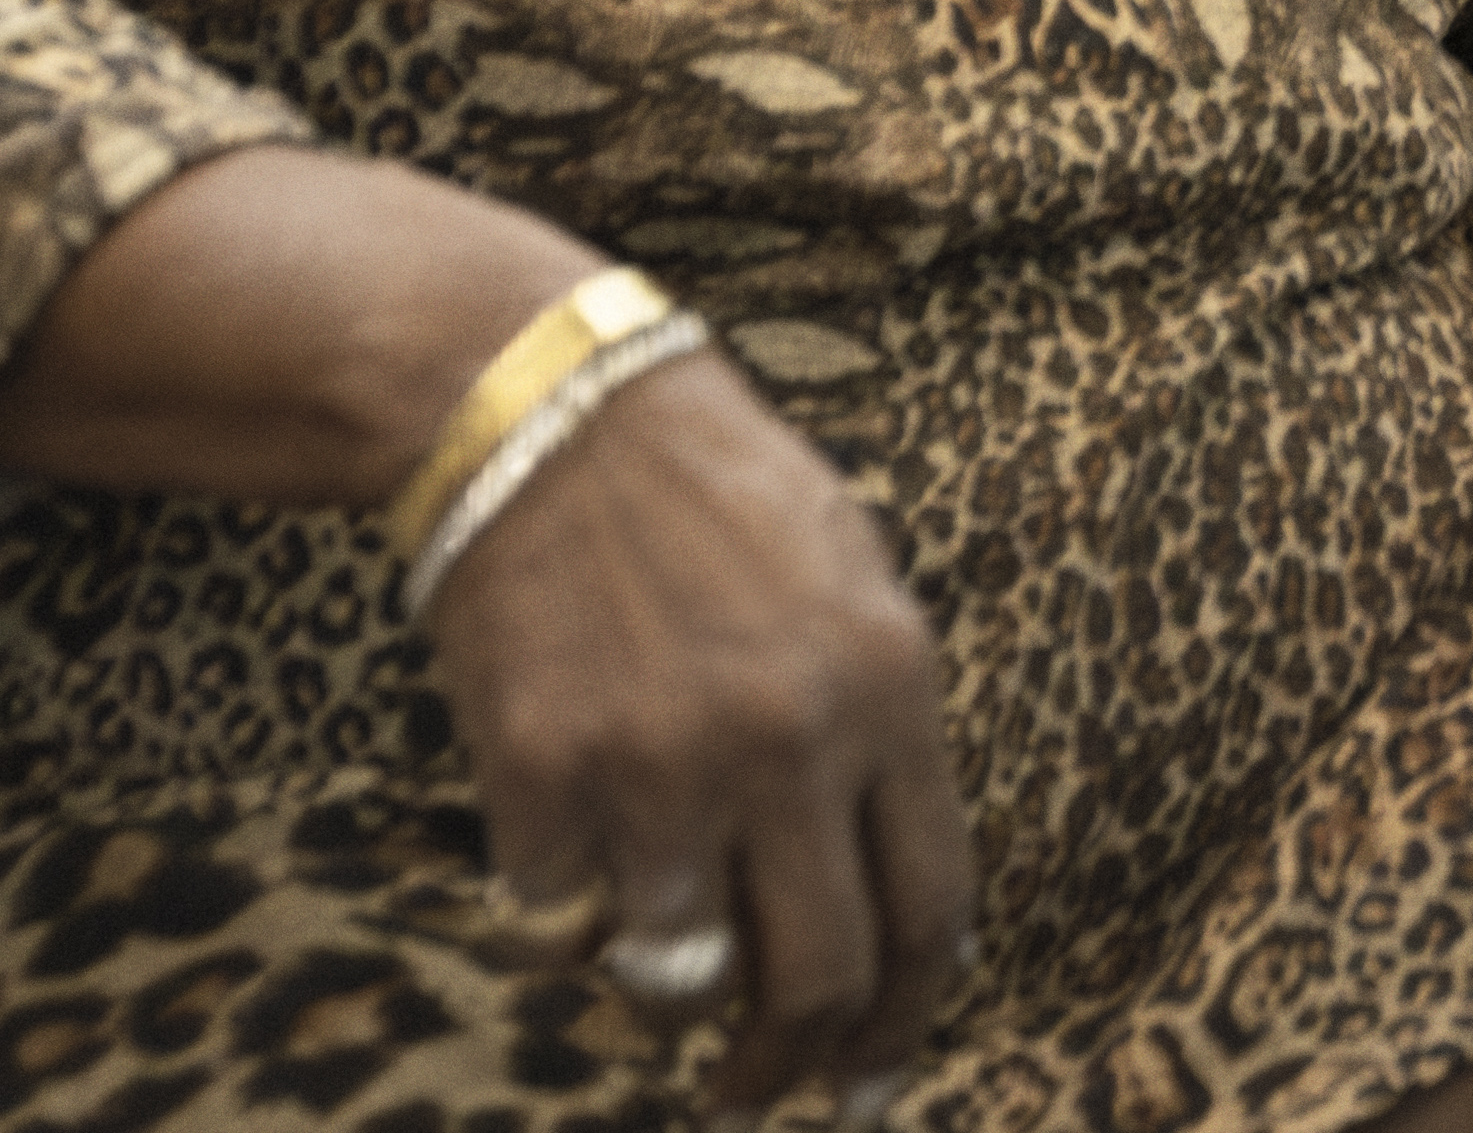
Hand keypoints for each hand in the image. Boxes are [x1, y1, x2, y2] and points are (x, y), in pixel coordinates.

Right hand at [435, 353, 969, 1121]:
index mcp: (889, 685)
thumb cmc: (712, 495)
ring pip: (681, 975)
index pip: (930, 905)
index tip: (877, 1077)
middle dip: (795, 1064)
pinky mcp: (541, 773)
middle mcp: (788, 737)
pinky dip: (563, 926)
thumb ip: (889, 729)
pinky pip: (560, 926)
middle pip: (818, 973)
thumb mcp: (853, 578)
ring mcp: (662, 761)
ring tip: (660, 980)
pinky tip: (564, 869)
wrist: (543, 409)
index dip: (910, 1015)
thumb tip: (921, 910)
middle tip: (765, 1096)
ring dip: (670, 1002)